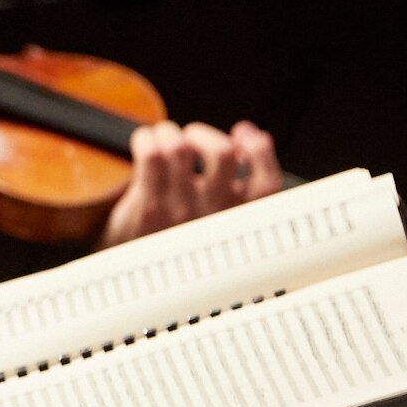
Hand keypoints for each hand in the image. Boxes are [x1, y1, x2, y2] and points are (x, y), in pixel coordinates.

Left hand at [103, 120, 285, 243]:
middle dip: (203, 134)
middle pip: (223, 153)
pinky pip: (151, 155)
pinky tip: (144, 143)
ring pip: (180, 148)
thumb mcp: (221, 218)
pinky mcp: (149, 207)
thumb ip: (238, 187)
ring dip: (168, 133)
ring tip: (162, 140)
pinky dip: (146, 139)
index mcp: (239, 219)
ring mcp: (181, 212)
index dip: (259, 149)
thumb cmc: (181, 238)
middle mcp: (215, 217)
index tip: (243, 132)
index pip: (268, 183)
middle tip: (189, 139)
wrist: (138, 274)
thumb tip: (251, 133)